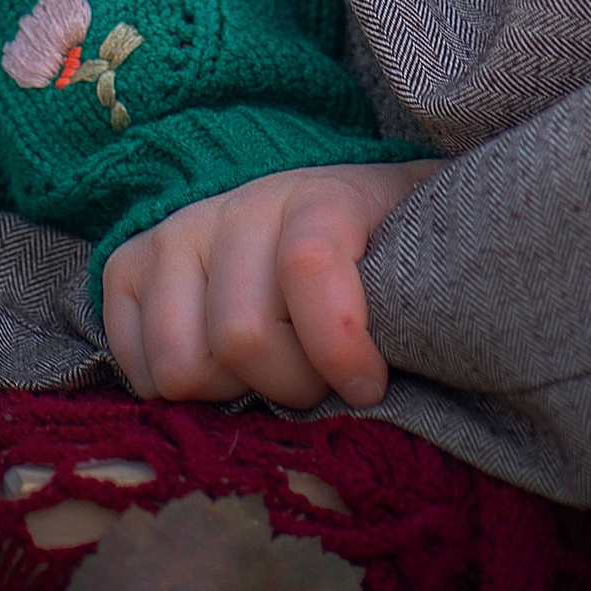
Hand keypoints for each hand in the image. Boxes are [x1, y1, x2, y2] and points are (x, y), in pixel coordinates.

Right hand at [99, 161, 437, 411]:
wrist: (307, 205)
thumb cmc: (377, 249)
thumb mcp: (421, 250)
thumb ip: (445, 282)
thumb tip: (462, 327)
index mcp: (323, 197)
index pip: (311, 263)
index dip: (338, 344)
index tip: (368, 386)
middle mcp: (241, 205)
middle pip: (243, 336)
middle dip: (289, 386)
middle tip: (316, 385)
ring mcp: (179, 232)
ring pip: (183, 363)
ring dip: (229, 392)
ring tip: (265, 376)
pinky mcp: (129, 265)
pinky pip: (136, 365)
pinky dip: (174, 391)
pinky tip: (217, 369)